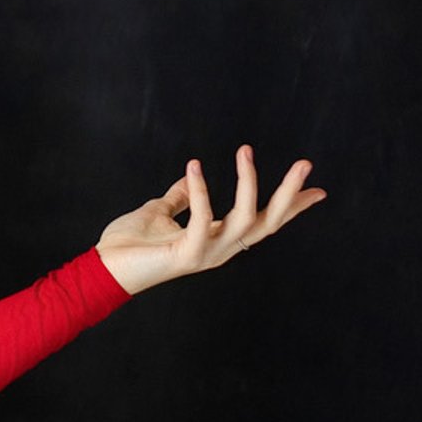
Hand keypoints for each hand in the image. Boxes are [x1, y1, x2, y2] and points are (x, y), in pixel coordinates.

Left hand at [94, 145, 325, 294]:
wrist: (103, 269)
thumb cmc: (128, 245)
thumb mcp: (159, 212)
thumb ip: (179, 199)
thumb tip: (192, 178)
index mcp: (218, 239)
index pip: (263, 221)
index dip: (291, 207)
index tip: (318, 189)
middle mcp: (220, 249)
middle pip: (266, 222)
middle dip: (289, 195)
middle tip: (305, 164)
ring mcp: (206, 254)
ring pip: (244, 220)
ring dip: (248, 184)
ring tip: (246, 151)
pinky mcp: (187, 255)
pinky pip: (201, 220)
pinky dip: (200, 191)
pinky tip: (195, 166)